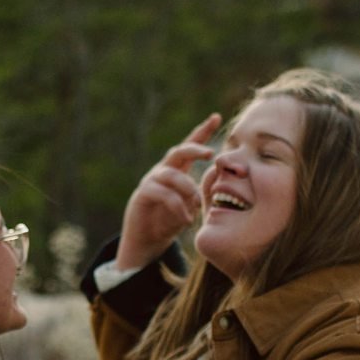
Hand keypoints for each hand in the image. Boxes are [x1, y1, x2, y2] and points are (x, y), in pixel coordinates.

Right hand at [116, 114, 220, 272]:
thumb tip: (217, 182)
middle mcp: (163, 170)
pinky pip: (163, 194)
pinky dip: (178, 206)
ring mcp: (151, 181)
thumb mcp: (191, 205)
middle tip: (211, 154)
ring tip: (198, 205)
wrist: (147, 242)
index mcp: (177, 169)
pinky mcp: (142, 195)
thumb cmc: (170, 221)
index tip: (217, 117)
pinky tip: (187, 219)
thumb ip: (200, 192)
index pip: (190, 146)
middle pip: (178, 151)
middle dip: (195, 149)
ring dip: (189, 189)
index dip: (202, 131)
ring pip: (172, 175)